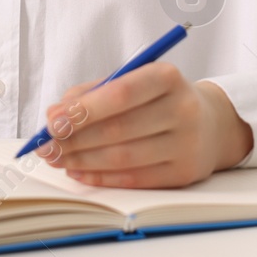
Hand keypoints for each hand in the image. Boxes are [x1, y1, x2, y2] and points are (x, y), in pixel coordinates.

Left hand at [34, 62, 253, 187]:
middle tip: (45, 145)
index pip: (122, 93)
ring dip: (83, 161)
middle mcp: (182, 109)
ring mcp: (187, 144)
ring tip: (57, 158)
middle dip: (75, 140)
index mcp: (168, 77)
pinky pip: (135, 179)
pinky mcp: (184, 172)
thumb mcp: (132, 81)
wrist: (211, 124)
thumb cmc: (158, 99)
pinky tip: (79, 172)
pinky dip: (101, 178)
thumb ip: (92, 93)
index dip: (84, 109)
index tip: (52, 121)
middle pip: (120, 129)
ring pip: (124, 157)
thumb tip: (55, 115)